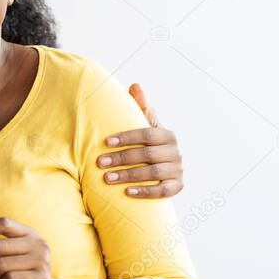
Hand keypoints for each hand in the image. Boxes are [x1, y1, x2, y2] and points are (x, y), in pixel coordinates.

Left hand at [96, 82, 183, 197]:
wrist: (163, 169)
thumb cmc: (147, 144)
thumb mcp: (144, 125)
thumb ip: (140, 107)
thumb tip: (135, 85)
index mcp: (167, 135)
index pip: (147, 134)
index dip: (126, 138)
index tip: (106, 142)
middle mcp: (176, 152)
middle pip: (148, 155)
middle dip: (122, 158)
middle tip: (100, 163)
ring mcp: (178, 170)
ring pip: (153, 173)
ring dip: (128, 176)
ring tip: (107, 178)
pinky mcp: (178, 186)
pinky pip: (162, 191)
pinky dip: (145, 191)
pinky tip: (127, 192)